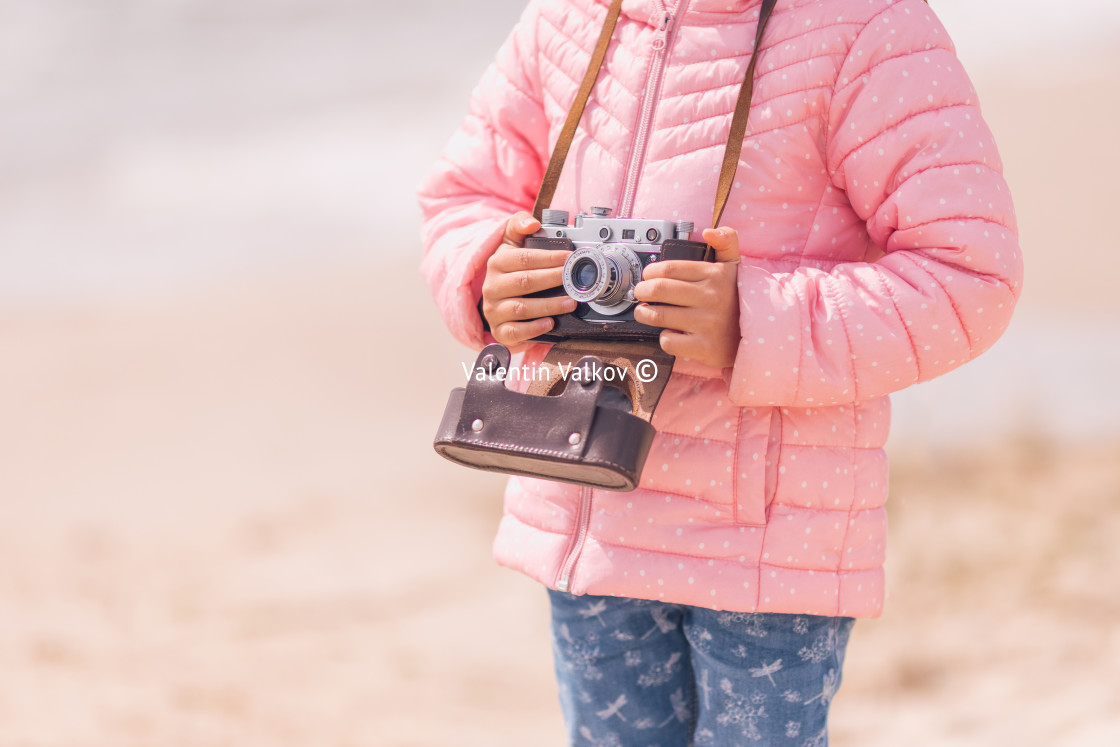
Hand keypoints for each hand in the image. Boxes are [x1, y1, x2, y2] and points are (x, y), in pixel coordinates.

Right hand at [481, 211, 577, 345]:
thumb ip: (519, 224)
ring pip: (522, 308)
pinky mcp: (499, 330)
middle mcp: (492, 286)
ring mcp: (494, 309)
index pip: (524, 258)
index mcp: (497, 263)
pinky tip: (550, 323)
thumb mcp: (511, 243)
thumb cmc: (511, 270)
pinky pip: (515, 331)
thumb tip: (532, 223)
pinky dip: (533, 329)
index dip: (549, 257)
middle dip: (552, 279)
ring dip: (549, 305)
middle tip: (573, 279)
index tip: (569, 258)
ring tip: (570, 302)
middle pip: (525, 282)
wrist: (497, 300)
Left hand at [633, 226, 741, 368]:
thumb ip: (726, 242)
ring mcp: (708, 324)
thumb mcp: (735, 267)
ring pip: (658, 316)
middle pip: (659, 290)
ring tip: (644, 312)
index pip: (669, 269)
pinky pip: (669, 341)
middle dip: (641, 291)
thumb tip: (710, 231)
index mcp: (715, 275)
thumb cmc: (737, 299)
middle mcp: (712, 298)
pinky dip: (664, 337)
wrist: (759, 336)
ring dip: (644, 313)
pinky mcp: (704, 347)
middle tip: (640, 293)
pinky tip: (671, 333)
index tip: (647, 276)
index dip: (650, 272)